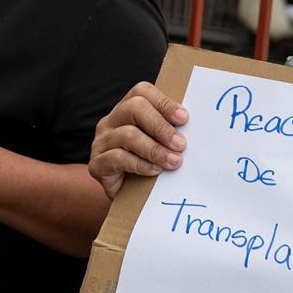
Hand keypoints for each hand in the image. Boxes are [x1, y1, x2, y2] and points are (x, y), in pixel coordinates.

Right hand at [89, 82, 187, 199]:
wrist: (131, 200)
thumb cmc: (151, 167)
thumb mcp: (162, 146)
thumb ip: (173, 133)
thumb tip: (196, 127)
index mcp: (128, 109)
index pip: (142, 92)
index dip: (163, 102)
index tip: (184, 119)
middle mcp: (111, 121)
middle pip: (134, 108)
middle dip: (161, 126)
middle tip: (181, 145)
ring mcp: (101, 141)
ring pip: (127, 134)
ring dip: (155, 149)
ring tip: (174, 162)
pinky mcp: (96, 164)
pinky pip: (117, 158)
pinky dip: (141, 164)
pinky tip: (155, 171)